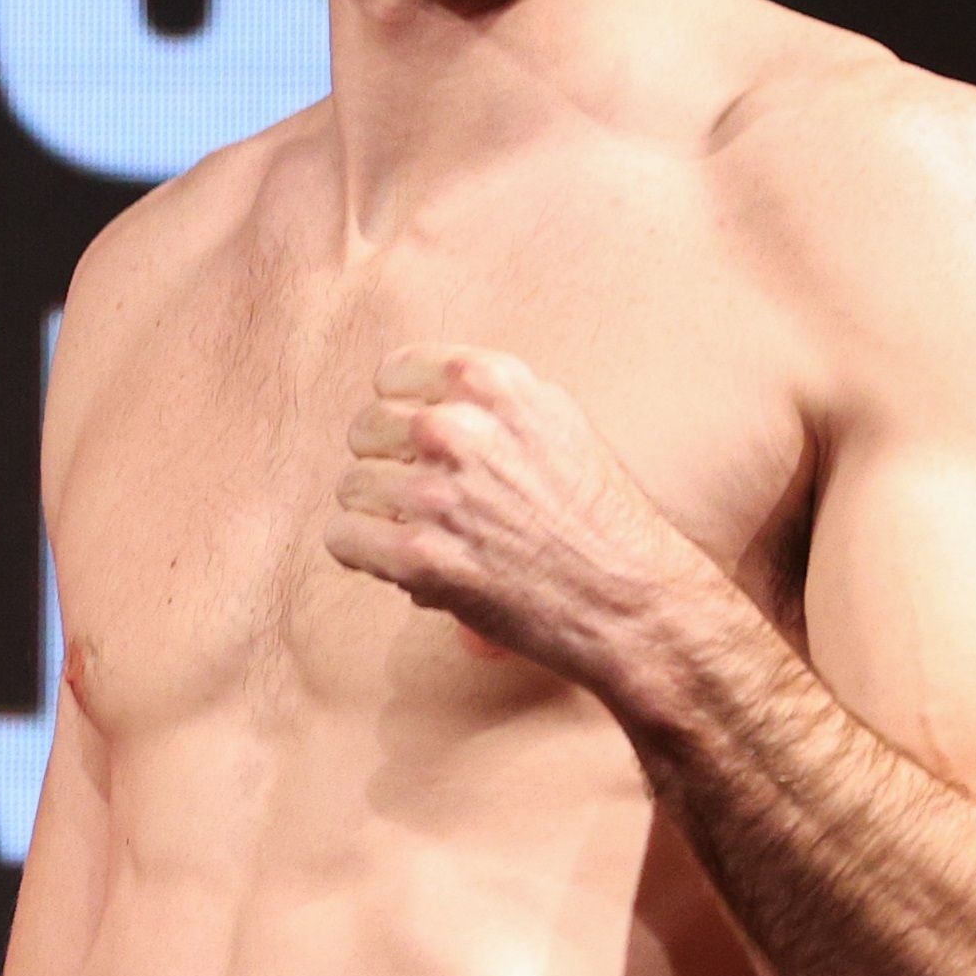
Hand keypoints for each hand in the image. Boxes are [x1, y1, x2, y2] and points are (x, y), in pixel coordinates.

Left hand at [327, 345, 724, 688]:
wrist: (633, 602)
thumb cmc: (598, 518)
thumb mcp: (556, 424)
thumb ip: (489, 402)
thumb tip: (416, 399)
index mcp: (493, 383)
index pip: (393, 373)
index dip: (403, 413)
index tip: (424, 446)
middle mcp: (457, 427)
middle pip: (366, 430)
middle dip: (390, 467)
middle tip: (435, 503)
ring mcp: (435, 491)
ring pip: (352, 487)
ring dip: (381, 516)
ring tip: (435, 537)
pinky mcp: (419, 555)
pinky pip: (343, 538)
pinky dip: (367, 556)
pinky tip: (410, 565)